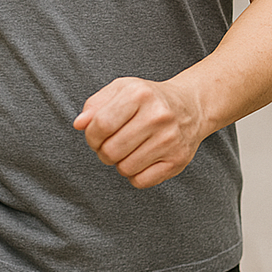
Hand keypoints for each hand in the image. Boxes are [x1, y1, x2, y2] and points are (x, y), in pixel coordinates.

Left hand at [74, 77, 203, 188]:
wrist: (191, 106)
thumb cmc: (149, 99)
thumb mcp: (121, 90)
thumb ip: (95, 105)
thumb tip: (80, 124)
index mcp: (140, 94)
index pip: (100, 125)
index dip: (92, 136)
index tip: (98, 135)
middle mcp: (158, 115)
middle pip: (110, 151)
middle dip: (104, 151)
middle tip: (115, 143)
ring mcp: (170, 139)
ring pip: (125, 168)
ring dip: (121, 163)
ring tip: (131, 149)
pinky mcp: (178, 159)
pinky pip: (141, 181)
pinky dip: (136, 175)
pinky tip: (144, 158)